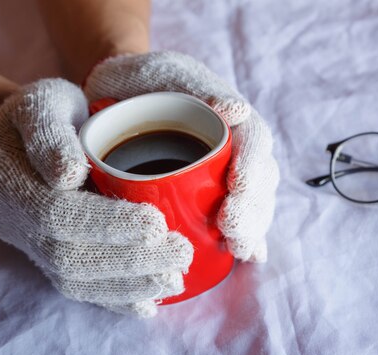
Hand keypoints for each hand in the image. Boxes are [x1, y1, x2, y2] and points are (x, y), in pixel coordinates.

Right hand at [0, 79, 192, 316]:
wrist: (29, 136)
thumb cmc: (47, 111)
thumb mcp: (43, 102)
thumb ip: (49, 133)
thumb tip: (68, 174)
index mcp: (12, 182)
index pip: (57, 214)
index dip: (106, 223)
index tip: (157, 224)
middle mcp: (18, 223)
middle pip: (71, 257)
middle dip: (131, 261)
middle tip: (182, 254)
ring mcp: (33, 246)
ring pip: (77, 282)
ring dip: (130, 285)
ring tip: (175, 280)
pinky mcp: (52, 259)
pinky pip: (81, 288)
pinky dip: (117, 298)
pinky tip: (150, 303)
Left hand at [85, 51, 279, 261]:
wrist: (118, 100)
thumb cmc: (144, 83)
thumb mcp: (169, 74)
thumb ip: (200, 88)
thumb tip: (237, 111)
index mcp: (232, 118)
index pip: (254, 143)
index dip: (252, 167)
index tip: (238, 188)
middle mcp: (237, 150)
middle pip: (260, 182)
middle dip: (252, 209)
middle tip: (233, 228)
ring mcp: (226, 177)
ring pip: (252, 205)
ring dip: (251, 229)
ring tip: (239, 248)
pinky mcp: (210, 198)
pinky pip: (233, 219)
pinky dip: (243, 239)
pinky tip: (247, 257)